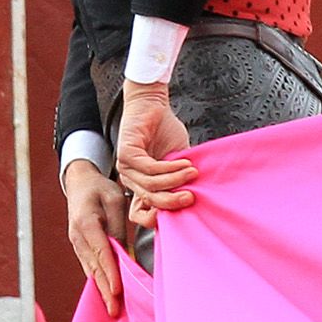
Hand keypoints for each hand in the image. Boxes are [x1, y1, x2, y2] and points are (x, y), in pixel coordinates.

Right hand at [63, 159, 132, 314]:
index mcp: (86, 223)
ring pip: (90, 271)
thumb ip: (118, 228)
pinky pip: (90, 267)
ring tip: (112, 309)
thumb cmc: (100, 189)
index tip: (117, 290)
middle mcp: (77, 237)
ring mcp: (76, 244)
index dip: (110, 273)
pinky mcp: (80, 248)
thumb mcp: (114, 201)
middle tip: (114, 311)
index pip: (101, 252)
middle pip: (94, 268)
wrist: (79, 182)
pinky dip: (98, 282)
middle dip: (105, 291)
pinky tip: (106, 295)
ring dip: (101, 290)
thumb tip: (124, 254)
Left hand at [115, 83, 196, 224]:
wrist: (152, 104)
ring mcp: (125, 168)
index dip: (160, 217)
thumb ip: (181, 180)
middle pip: (150, 201)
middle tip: (192, 197)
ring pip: (151, 185)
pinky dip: (169, 168)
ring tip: (192, 173)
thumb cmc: (164, 131)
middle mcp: (130, 179)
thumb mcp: (177, 162)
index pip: (141, 214)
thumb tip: (196, 201)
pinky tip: (184, 163)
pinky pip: (149, 168)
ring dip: (175, 180)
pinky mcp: (126, 153)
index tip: (184, 208)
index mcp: (140, 185)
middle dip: (173, 201)